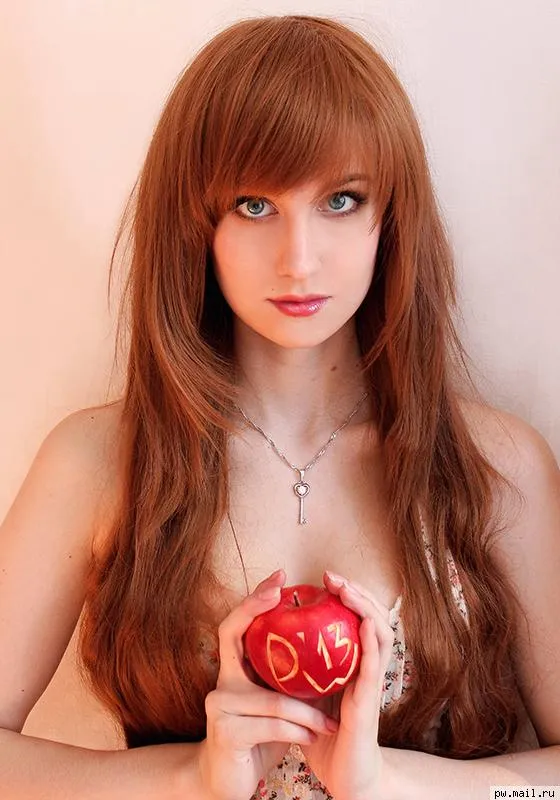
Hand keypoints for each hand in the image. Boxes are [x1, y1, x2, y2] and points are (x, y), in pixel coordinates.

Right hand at [197, 569, 338, 799]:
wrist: (228, 783)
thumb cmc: (259, 739)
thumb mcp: (277, 703)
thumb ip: (290, 677)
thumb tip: (329, 645)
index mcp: (233, 671)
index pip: (237, 625)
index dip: (255, 598)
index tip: (280, 577)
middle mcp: (221, 681)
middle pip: (233, 634)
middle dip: (256, 607)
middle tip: (283, 592)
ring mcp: (218, 706)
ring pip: (271, 697)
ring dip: (306, 711)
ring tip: (330, 720)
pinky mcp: (225, 732)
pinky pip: (271, 724)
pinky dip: (298, 730)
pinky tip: (313, 736)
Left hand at [299, 571, 395, 799]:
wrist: (344, 780)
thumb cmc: (323, 739)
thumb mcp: (306, 696)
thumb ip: (298, 671)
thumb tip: (269, 644)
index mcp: (351, 665)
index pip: (355, 620)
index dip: (345, 596)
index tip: (323, 578)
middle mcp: (366, 668)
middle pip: (371, 618)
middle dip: (354, 591)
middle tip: (332, 575)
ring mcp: (371, 683)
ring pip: (380, 633)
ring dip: (364, 607)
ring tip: (346, 588)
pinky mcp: (369, 702)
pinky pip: (374, 666)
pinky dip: (372, 641)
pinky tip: (364, 623)